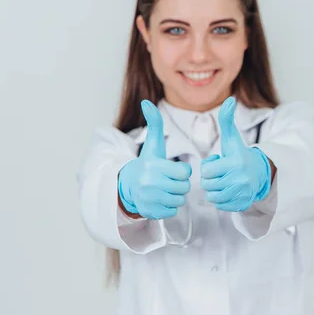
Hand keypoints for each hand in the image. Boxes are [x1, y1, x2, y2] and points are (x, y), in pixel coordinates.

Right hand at [118, 100, 191, 218]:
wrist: (128, 185)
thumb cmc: (147, 164)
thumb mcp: (153, 145)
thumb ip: (154, 124)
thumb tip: (146, 102)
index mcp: (153, 167)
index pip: (185, 173)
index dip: (183, 172)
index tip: (174, 170)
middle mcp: (149, 184)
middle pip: (183, 188)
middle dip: (180, 184)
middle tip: (170, 181)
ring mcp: (149, 199)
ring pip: (179, 200)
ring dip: (176, 196)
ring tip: (166, 189)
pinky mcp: (149, 212)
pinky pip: (172, 211)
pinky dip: (169, 207)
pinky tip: (161, 199)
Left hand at [200, 97, 270, 211]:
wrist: (260, 174)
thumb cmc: (240, 155)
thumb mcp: (232, 138)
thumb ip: (227, 120)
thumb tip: (229, 99)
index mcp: (235, 163)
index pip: (206, 170)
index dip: (208, 166)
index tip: (218, 162)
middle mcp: (240, 180)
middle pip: (208, 185)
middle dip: (210, 179)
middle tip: (220, 173)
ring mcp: (241, 193)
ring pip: (212, 197)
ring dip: (214, 190)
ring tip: (223, 182)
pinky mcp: (242, 204)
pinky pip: (220, 206)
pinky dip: (221, 199)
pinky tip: (228, 190)